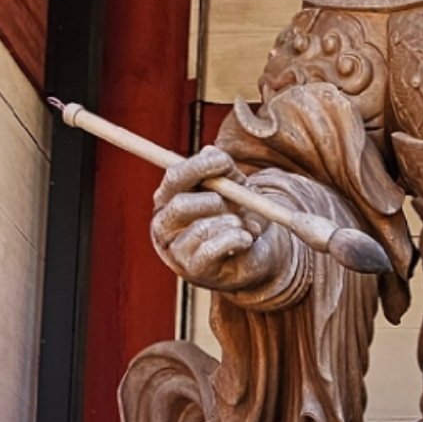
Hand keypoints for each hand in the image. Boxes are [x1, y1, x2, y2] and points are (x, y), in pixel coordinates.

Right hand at [151, 148, 301, 297]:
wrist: (258, 249)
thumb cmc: (240, 213)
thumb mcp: (236, 186)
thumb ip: (224, 170)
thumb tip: (209, 150)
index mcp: (170, 198)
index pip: (173, 176)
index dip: (199, 166)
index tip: (225, 163)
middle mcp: (165, 225)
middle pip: (179, 204)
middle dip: (214, 201)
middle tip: (234, 204)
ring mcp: (176, 250)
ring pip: (200, 228)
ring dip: (231, 222)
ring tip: (242, 226)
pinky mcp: (192, 270)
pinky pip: (213, 249)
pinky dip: (236, 239)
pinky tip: (245, 239)